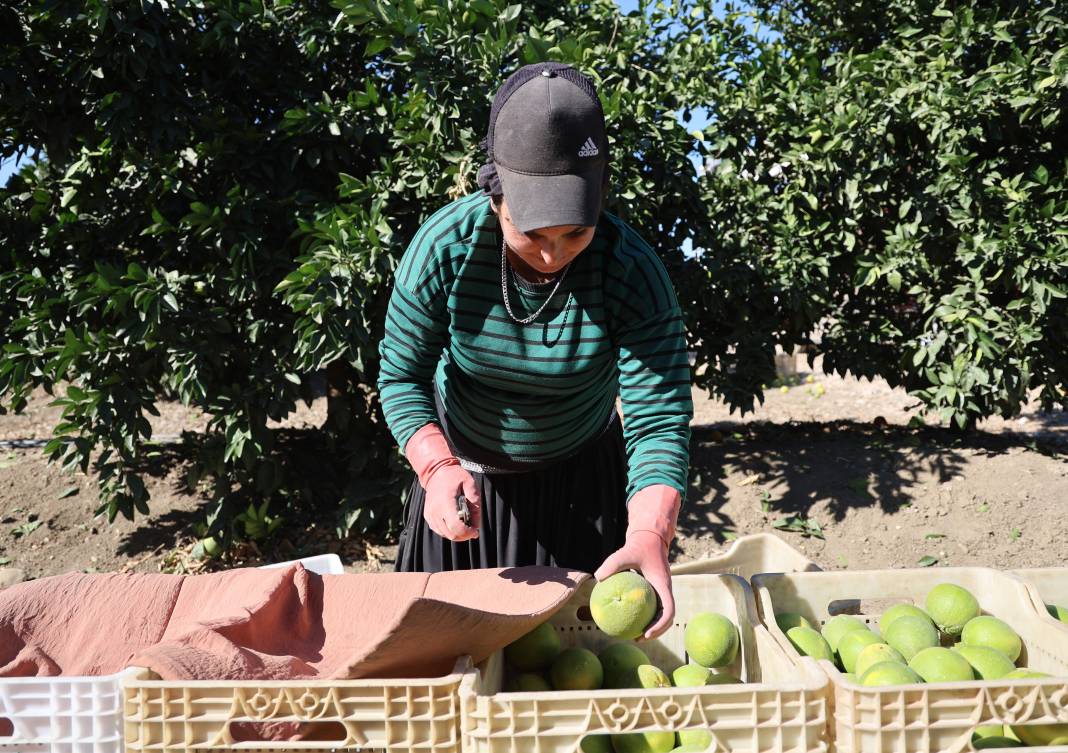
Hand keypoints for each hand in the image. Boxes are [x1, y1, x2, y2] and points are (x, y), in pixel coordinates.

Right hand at [423, 463, 480, 540]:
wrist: (436, 472)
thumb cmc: (455, 476)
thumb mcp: (470, 483)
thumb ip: (475, 502)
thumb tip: (477, 523)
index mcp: (446, 502)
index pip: (455, 526)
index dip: (467, 533)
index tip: (475, 531)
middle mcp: (435, 510)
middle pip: (450, 534)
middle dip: (464, 536)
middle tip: (473, 530)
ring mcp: (430, 514)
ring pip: (444, 534)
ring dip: (457, 534)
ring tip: (465, 526)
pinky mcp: (428, 515)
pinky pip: (439, 530)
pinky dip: (448, 531)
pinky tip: (455, 524)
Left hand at [594, 484, 680, 640]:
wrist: (649, 538)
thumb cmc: (638, 546)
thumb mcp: (626, 552)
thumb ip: (613, 564)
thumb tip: (597, 577)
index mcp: (664, 586)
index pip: (668, 611)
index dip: (660, 626)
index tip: (645, 633)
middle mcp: (665, 591)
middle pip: (666, 618)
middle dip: (656, 632)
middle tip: (638, 639)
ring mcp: (660, 591)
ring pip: (659, 614)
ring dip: (649, 625)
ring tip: (631, 634)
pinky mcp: (653, 590)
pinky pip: (649, 606)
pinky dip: (640, 613)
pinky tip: (623, 617)